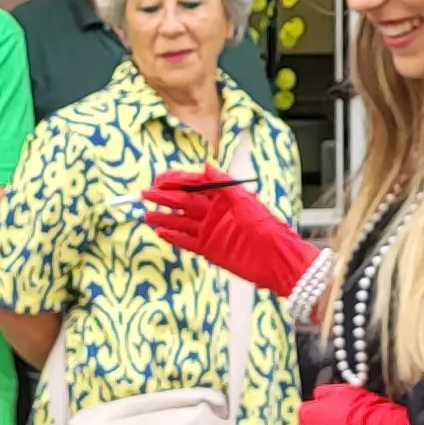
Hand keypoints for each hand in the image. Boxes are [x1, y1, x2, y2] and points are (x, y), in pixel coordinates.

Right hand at [138, 171, 319, 299]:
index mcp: (224, 197)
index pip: (195, 185)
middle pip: (184, 202)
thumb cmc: (267, 228)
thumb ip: (224, 184)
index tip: (160, 179)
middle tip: (146, 194)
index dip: (177, 181)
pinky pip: (186, 242)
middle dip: (165, 197)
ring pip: (182, 221)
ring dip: (165, 217)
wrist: (277, 260)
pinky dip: (173, 237)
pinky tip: (160, 232)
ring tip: (147, 213)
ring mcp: (211, 231)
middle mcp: (215, 212)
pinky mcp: (210, 249)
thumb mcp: (246, 202)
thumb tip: (206, 165)